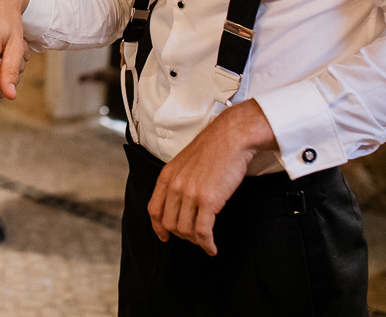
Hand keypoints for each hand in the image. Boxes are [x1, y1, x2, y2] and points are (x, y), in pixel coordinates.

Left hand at [147, 99, 276, 255]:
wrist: (231, 138)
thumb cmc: (213, 148)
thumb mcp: (185, 162)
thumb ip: (178, 180)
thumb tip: (179, 201)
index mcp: (167, 176)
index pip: (154, 209)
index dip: (158, 227)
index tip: (164, 236)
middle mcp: (175, 186)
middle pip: (169, 223)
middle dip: (181, 235)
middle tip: (193, 238)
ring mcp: (190, 194)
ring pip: (185, 230)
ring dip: (195, 240)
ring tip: (205, 241)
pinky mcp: (208, 201)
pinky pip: (203, 231)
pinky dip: (207, 244)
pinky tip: (212, 247)